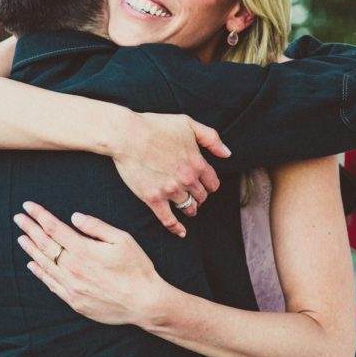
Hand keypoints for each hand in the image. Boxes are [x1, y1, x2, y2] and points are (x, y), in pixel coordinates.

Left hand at [14, 201, 167, 326]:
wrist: (144, 303)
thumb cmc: (137, 268)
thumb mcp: (122, 240)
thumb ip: (96, 227)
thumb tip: (74, 217)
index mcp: (83, 250)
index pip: (54, 228)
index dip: (39, 215)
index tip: (28, 206)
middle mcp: (72, 268)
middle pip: (44, 245)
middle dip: (30, 229)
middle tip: (18, 218)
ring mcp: (71, 286)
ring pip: (44, 265)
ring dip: (31, 249)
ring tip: (21, 238)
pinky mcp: (74, 301)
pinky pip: (50, 284)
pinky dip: (39, 273)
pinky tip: (32, 265)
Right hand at [111, 112, 229, 236]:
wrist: (128, 135)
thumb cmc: (156, 125)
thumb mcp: (188, 123)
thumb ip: (211, 138)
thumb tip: (227, 153)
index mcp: (197, 162)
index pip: (212, 182)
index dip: (210, 185)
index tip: (205, 186)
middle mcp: (187, 179)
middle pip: (201, 196)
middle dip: (200, 197)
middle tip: (195, 196)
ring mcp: (171, 190)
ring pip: (188, 208)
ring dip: (190, 209)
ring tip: (188, 209)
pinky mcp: (154, 199)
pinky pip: (169, 220)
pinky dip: (176, 228)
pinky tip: (181, 232)